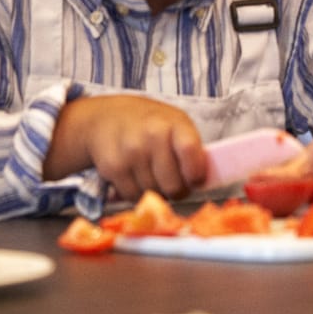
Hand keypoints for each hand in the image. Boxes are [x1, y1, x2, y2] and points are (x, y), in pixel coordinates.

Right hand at [45, 94, 206, 201]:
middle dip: (178, 191)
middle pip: (173, 184)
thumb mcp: (177, 124)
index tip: (197, 181)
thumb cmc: (150, 123)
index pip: (189, 151)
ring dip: (157, 192)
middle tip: (177, 185)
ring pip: (153, 193)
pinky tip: (138, 178)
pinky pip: (133, 196)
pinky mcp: (113, 167)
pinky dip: (137, 193)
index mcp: (175, 124)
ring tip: (155, 177)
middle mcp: (152, 136)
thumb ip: (191, 149)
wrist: (108, 118)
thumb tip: (204, 180)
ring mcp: (131, 152)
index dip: (196, 174)